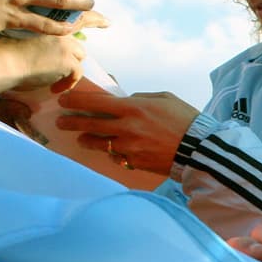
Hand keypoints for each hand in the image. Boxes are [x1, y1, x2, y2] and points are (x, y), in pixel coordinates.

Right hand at [0, 19, 100, 99]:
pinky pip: (77, 74)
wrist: (1, 60)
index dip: (94, 18)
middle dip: (73, 57)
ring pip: (78, 59)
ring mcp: (65, 43)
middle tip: (66, 69)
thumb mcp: (25, 36)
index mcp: (49, 19)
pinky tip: (54, 89)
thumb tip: (53, 54)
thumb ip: (42, 39)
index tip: (107, 21)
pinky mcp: (67, 61)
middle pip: (78, 45)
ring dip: (69, 71)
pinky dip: (67, 84)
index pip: (77, 16)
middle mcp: (60, 27)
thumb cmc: (5, 51)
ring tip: (53, 80)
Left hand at [55, 90, 199, 175]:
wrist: (200, 150)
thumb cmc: (186, 120)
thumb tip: (126, 101)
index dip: (75, 102)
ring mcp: (129, 148)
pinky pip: (118, 157)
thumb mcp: (164, 98)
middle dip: (71, 122)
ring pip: (100, 143)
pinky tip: (114, 151)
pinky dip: (115, 154)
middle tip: (60, 122)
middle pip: (90, 124)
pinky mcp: (135, 163)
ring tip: (82, 139)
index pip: (95, 103)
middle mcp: (126, 128)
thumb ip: (141, 98)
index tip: (64, 101)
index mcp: (133, 108)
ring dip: (87, 140)